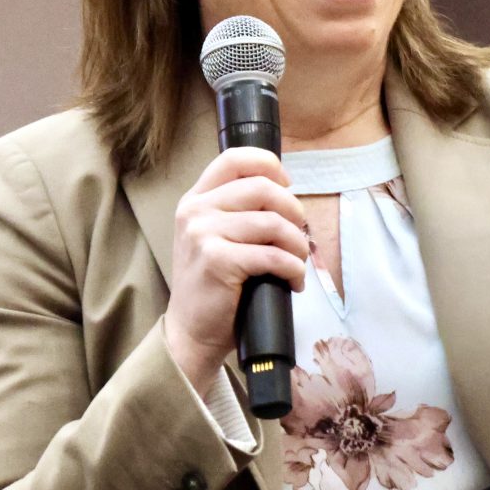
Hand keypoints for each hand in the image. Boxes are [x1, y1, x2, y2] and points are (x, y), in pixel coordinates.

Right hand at [163, 146, 308, 389]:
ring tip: (297, 263)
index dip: (269, 166)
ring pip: (272, 222)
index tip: (286, 186)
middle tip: (298, 236)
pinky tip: (292, 281)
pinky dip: (293, 269)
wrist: (191, 330)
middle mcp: (195, 211)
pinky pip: (272, 255)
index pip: (234, 158)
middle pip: (261, 188)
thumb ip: (235, 211)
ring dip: (297, 245)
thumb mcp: (212, 237)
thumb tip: (284, 194)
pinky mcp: (217, 260)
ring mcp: (203, 234)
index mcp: (195, 199)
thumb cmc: (211, 285)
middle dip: (293, 211)